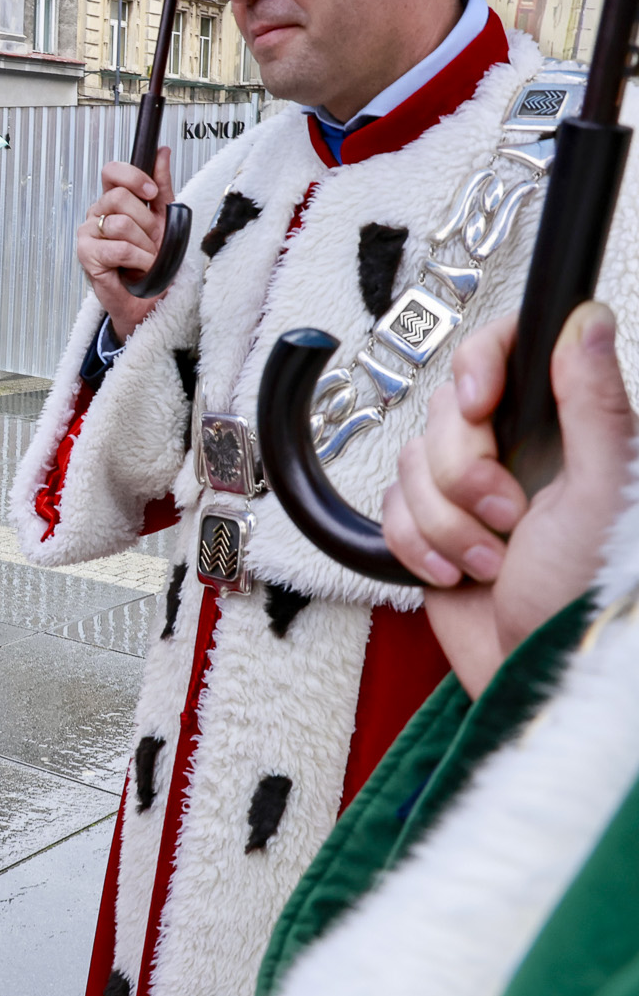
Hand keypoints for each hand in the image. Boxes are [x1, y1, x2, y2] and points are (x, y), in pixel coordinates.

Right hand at [77, 147, 173, 337]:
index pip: (112, 172)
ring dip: (144, 245)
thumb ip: (161, 185)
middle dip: (145, 220)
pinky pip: (118, 248)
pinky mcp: (86, 255)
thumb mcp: (164, 217)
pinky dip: (137, 259)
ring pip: (120, 224)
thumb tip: (161, 153)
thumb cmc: (152, 261)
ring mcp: (88, 234)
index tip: (152, 192)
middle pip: (118, 197)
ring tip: (145, 256)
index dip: (133, 177)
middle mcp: (97, 214)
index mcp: (112, 201)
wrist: (148, 298)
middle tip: (151, 238)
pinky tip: (139, 266)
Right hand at [381, 306, 633, 696]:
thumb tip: (587, 319)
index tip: (483, 404)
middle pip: (447, 412)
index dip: (481, 366)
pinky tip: (461, 572)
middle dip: (464, 473)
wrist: (542, 676)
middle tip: (510, 513)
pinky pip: (391, 510)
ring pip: (413, 464)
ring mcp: (470, 493)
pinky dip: (420, 546)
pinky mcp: (431, 531)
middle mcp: (517, 453)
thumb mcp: (604, 491)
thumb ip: (593, 402)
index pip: (507, 352)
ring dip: (448, 523)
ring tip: (494, 558)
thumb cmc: (590, 595)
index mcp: (564, 431)